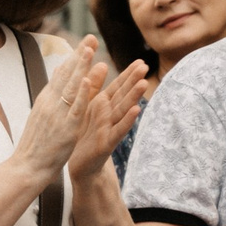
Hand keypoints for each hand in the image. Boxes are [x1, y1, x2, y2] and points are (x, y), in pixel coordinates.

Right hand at [15, 35, 107, 180]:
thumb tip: (55, 78)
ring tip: (90, 49)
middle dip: (79, 55)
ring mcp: (57, 114)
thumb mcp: (41, 116)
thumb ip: (50, 97)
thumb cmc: (36, 145)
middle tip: (91, 37)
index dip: (74, 57)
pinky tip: (87, 79)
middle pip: (67, 75)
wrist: (26, 167)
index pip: (62, 74)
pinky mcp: (65, 128)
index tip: (85, 43)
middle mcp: (50, 103)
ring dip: (81, 67)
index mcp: (46, 100)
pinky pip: (74, 108)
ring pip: (71, 86)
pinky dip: (81, 93)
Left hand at [68, 57, 149, 176]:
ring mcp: (109, 129)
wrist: (80, 164)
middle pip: (123, 96)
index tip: (140, 61)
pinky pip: (118, 130)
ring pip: (123, 110)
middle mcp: (109, 116)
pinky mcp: (107, 142)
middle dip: (133, 81)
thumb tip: (99, 68)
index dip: (127, 75)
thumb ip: (94, 91)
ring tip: (144, 83)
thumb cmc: (84, 135)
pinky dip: (127, 120)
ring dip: (133, 97)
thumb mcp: (87, 110)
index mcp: (102, 106)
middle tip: (145, 66)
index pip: (117, 87)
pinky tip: (136, 110)